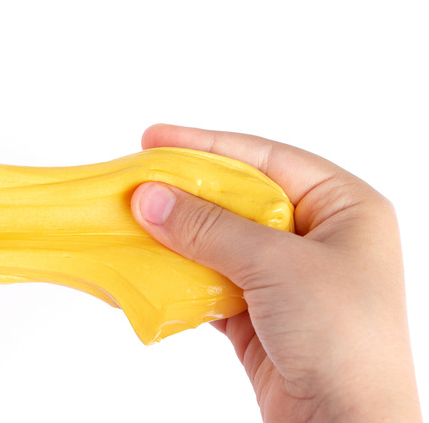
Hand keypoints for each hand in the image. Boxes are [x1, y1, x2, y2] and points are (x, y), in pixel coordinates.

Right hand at [131, 124, 420, 421]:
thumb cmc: (344, 340)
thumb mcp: (277, 267)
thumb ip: (209, 228)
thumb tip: (150, 197)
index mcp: (345, 208)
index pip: (266, 160)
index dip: (208, 146)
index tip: (155, 138)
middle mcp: (318, 237)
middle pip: (238, 199)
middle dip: (186, 193)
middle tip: (136, 179)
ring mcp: (288, 277)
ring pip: (220, 241)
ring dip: (178, 235)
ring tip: (134, 220)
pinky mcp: (260, 313)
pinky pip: (211, 280)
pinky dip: (180, 275)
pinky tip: (150, 265)